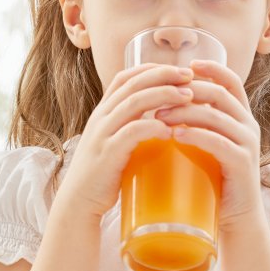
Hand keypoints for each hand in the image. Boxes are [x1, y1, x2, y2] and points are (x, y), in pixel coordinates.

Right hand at [57, 63, 194, 217]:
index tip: (177, 69)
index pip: (125, 77)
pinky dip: (152, 127)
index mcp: (103, 112)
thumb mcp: (114, 142)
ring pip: (133, 103)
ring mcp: (102, 135)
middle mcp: (101, 118)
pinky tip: (170, 130)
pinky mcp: (107, 154)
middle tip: (190, 76)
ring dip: (163, 96)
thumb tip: (165, 121)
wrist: (79, 201)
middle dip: (163, 75)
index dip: (151, 68)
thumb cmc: (103, 173)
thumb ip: (131, 128)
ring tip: (188, 97)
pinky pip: (131, 133)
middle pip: (133, 85)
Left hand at [154, 59, 264, 231]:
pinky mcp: (243, 164)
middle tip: (157, 96)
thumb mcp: (205, 143)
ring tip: (158, 116)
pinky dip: (197, 136)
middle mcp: (248, 125)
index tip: (188, 63)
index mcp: (240, 116)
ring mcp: (248, 144)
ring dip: (185, 112)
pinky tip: (176, 135)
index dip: (212, 68)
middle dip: (187, 90)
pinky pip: (220, 143)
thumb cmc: (213, 178)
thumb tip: (159, 104)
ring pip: (216, 117)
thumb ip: (193, 123)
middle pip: (219, 94)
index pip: (231, 81)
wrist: (235, 217)